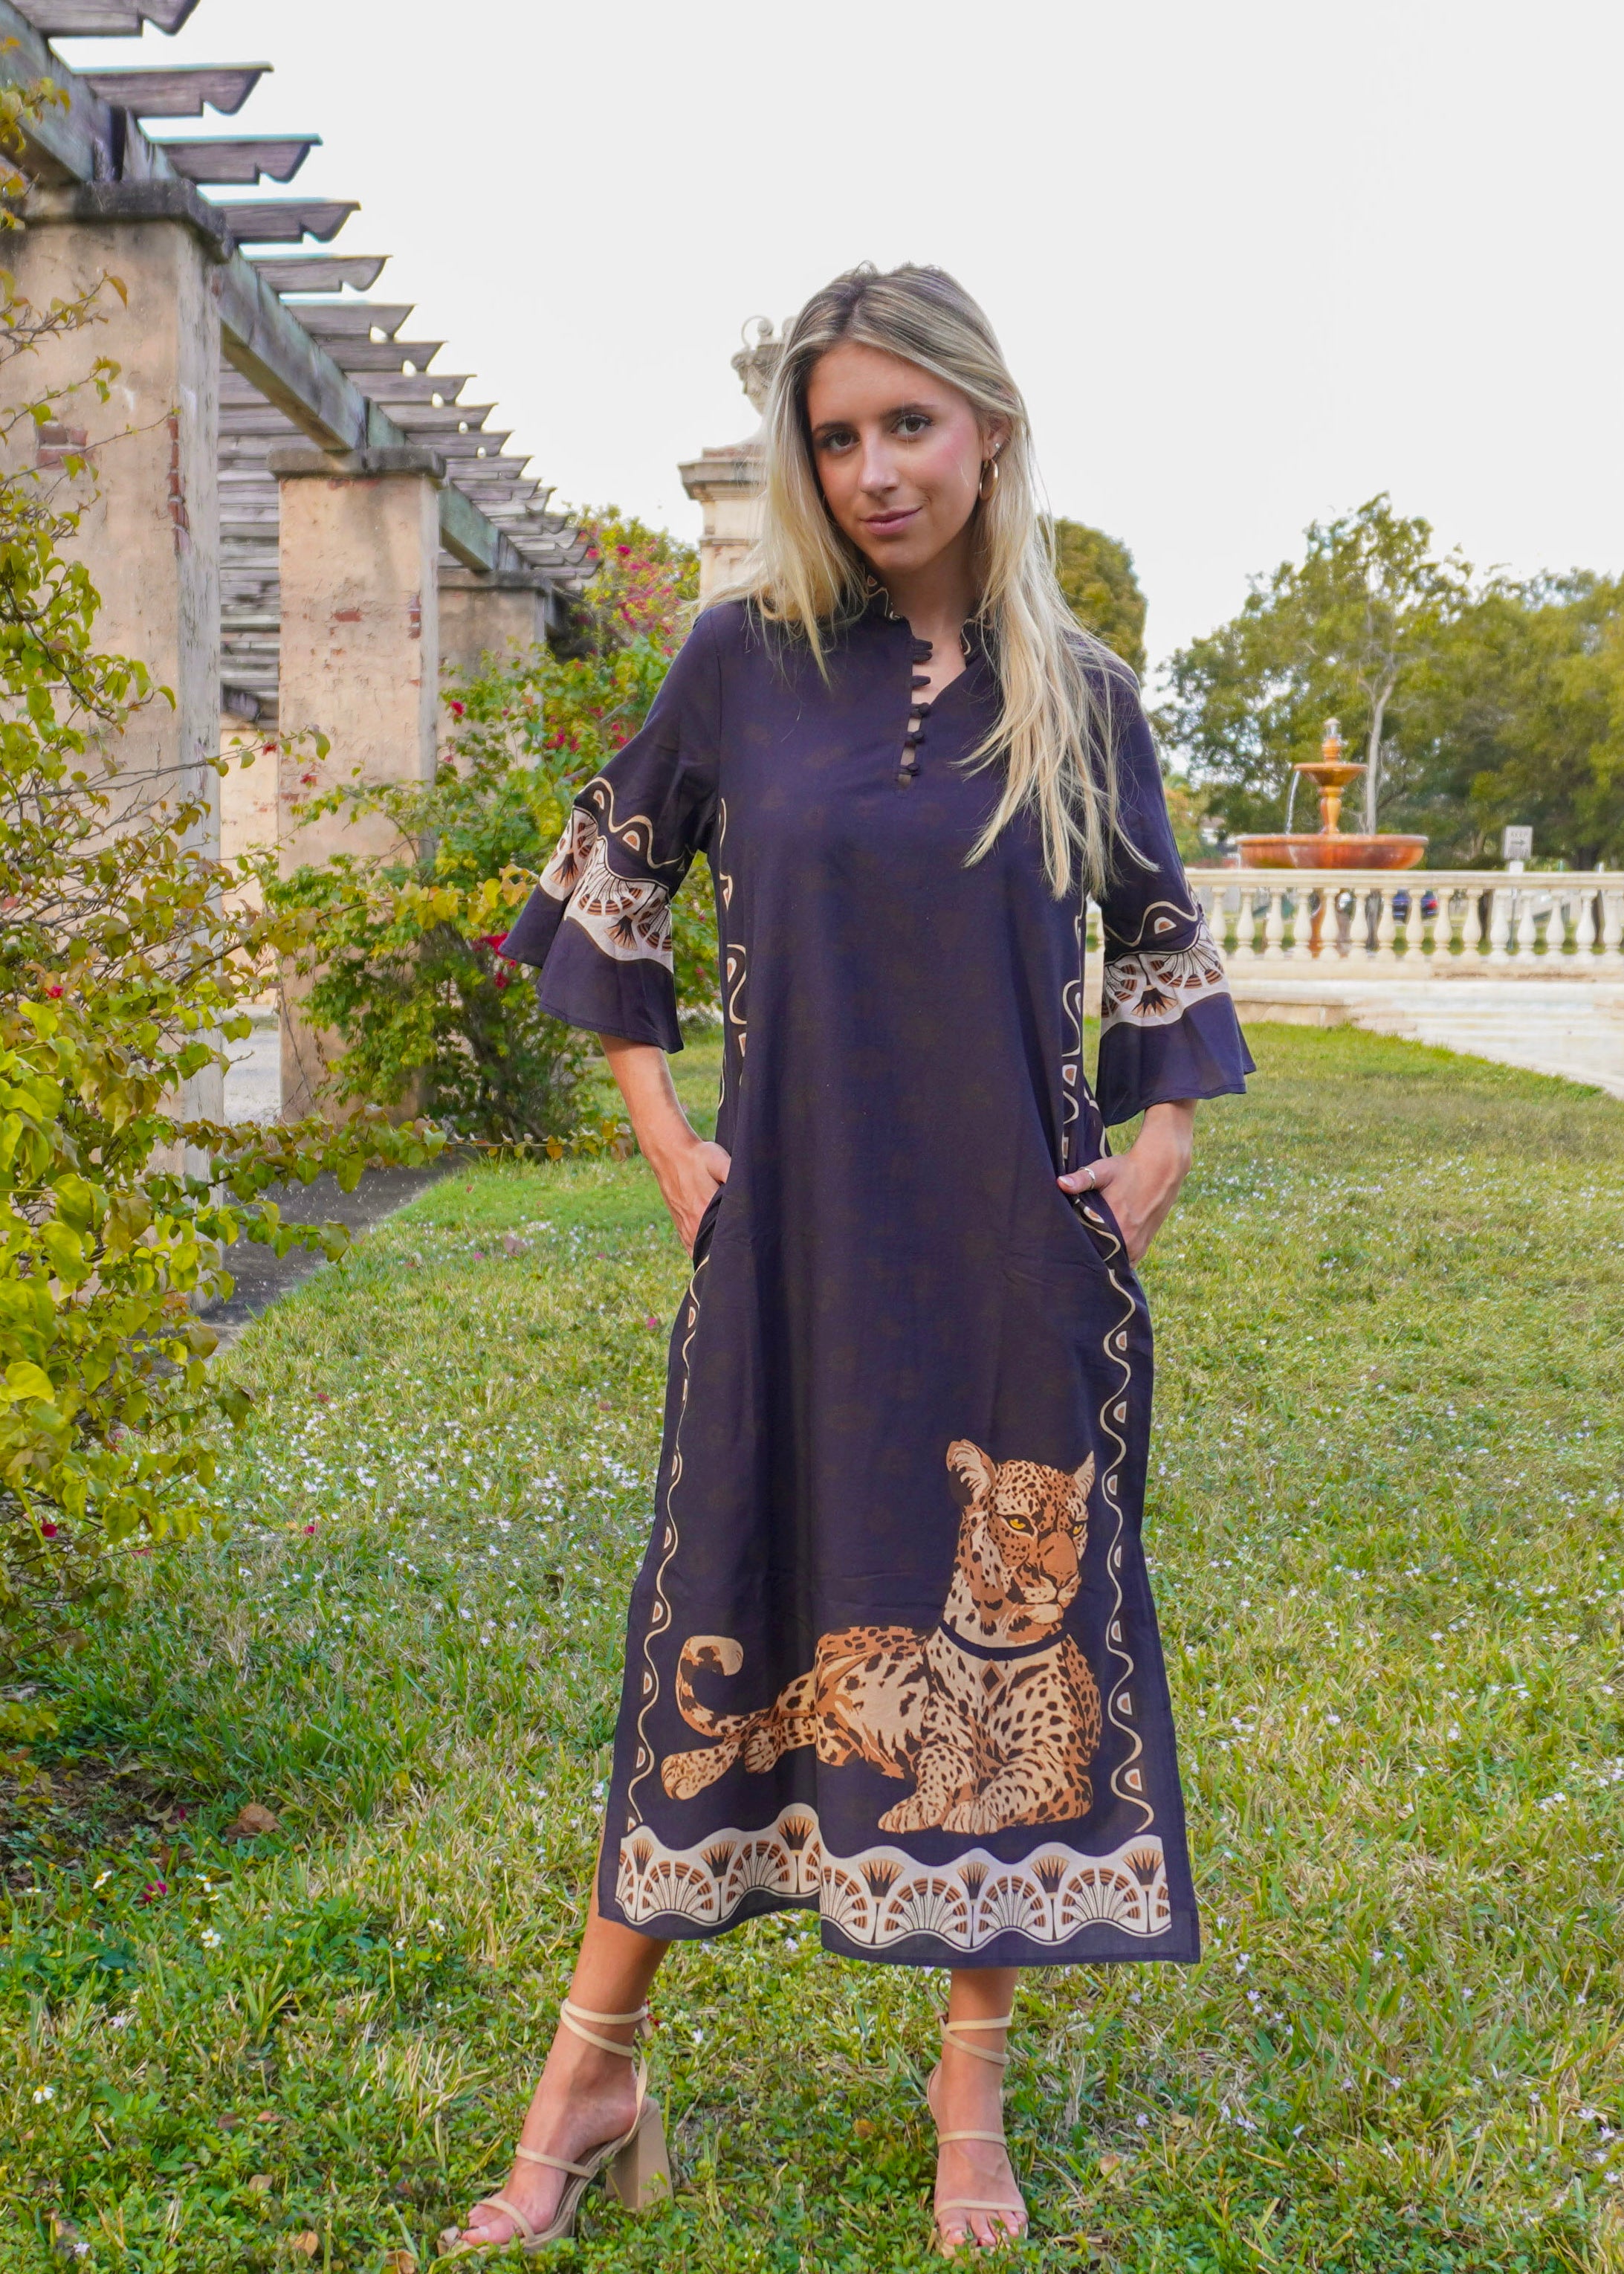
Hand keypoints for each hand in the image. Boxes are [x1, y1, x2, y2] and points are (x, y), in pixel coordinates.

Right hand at [595, 1035, 729, 1254]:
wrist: (670, 1153)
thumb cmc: (698, 1156)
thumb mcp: (720, 1160)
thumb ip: (734, 1175)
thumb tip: (751, 1192)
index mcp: (705, 1211)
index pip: (726, 1240)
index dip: (740, 1246)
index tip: (752, 1250)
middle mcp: (694, 1224)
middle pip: (714, 1251)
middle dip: (729, 1255)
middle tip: (746, 1258)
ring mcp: (685, 1227)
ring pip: (701, 1252)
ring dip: (714, 1256)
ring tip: (731, 1260)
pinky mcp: (680, 1226)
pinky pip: (691, 1248)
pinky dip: (701, 1253)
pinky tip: (712, 1255)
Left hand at [1057, 1100, 1196, 1265]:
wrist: (1161, 1169)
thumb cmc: (1128, 1169)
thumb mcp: (1104, 1170)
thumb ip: (1082, 1179)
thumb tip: (1060, 1183)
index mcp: (1115, 1225)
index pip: (1088, 1249)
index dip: (1076, 1248)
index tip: (1065, 1245)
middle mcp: (1128, 1241)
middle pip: (1100, 1259)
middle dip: (1087, 1256)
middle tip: (1072, 1250)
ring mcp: (1137, 1247)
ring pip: (1113, 1263)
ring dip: (1102, 1260)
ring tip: (1087, 1253)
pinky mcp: (1144, 1247)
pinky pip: (1127, 1263)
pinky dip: (1116, 1260)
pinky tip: (1105, 1253)